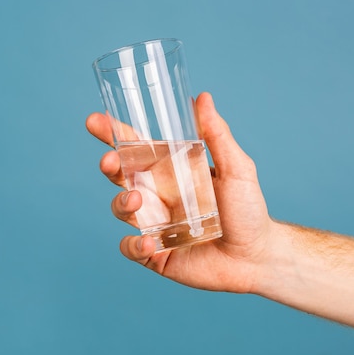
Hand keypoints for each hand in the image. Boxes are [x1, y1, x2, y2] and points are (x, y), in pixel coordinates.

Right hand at [86, 92, 274, 292]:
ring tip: (137, 201)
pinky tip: (150, 242)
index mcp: (170, 170)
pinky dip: (134, 245)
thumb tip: (203, 98)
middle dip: (108, 165)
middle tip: (109, 161)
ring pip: (121, 209)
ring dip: (122, 203)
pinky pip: (132, 247)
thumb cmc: (248, 209)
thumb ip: (217, 135)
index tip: (95, 120)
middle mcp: (157, 194)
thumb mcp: (236, 168)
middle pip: (120, 175)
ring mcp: (154, 223)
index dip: (113, 133)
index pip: (135, 148)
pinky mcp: (156, 252)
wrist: (258, 256)